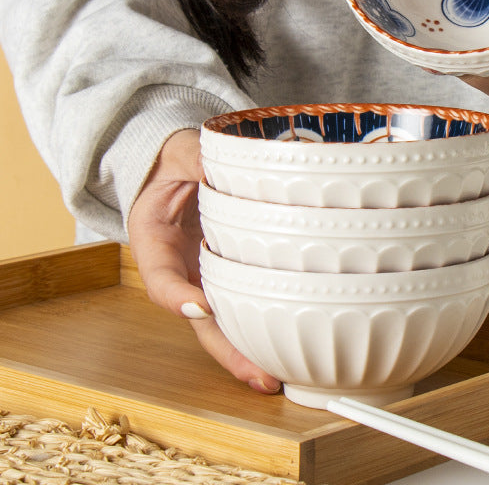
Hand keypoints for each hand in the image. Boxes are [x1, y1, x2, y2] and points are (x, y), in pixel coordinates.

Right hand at [127, 128, 280, 393]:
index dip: (179, 296)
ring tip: (278, 379)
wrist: (179, 170)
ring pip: (223, 325)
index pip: (162, 278)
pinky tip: (290, 348)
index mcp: (154, 243)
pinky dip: (262, 328)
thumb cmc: (178, 161)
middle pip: (200, 320)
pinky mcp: (229, 278)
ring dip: (247, 353)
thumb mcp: (180, 151)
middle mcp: (179, 272)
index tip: (201, 306)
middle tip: (261, 375)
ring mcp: (205, 279)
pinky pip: (244, 306)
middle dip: (228, 350)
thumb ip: (195, 158)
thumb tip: (219, 164)